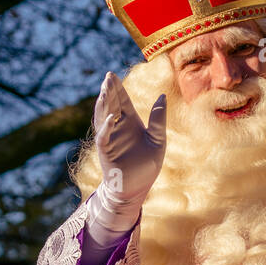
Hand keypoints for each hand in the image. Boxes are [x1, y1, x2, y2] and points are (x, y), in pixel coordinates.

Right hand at [88, 72, 165, 239]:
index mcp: (130, 123)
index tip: (112, 75)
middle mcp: (118, 128)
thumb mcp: (158, 141)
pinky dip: (107, 127)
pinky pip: (104, 137)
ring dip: (104, 104)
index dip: (118, 89)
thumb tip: (162, 96)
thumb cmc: (146, 166)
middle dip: (109, 91)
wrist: (136, 189)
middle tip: (108, 77)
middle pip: (111, 105)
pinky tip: (111, 117)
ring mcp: (110, 138)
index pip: (122, 101)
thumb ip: (159, 120)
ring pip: (104, 117)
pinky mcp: (106, 151)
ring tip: (106, 90)